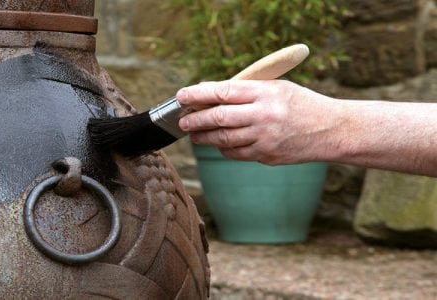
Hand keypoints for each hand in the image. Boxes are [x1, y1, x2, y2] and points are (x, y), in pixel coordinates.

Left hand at [177, 80, 337, 164]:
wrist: (333, 130)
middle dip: (195, 120)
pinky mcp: (267, 155)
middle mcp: (264, 115)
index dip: (198, 94)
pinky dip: (223, 148)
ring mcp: (265, 138)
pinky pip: (236, 153)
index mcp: (266, 92)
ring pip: (223, 139)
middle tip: (182, 121)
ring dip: (204, 137)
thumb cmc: (301, 104)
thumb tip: (209, 92)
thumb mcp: (277, 88)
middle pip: (219, 117)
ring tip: (194, 134)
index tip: (182, 96)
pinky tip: (217, 143)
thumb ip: (245, 90)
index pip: (224, 91)